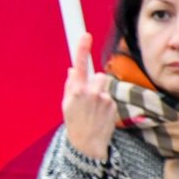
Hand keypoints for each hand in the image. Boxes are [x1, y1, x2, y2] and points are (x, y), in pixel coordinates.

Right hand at [62, 33, 115, 159]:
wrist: (87, 143)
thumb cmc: (74, 122)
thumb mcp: (66, 104)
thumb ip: (70, 85)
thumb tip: (73, 70)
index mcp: (76, 90)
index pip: (79, 64)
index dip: (82, 48)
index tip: (85, 35)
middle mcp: (90, 92)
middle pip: (97, 76)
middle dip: (94, 82)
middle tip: (88, 98)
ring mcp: (103, 98)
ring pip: (104, 85)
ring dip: (100, 92)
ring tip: (94, 108)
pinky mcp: (112, 105)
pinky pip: (109, 97)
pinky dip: (106, 104)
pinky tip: (100, 115)